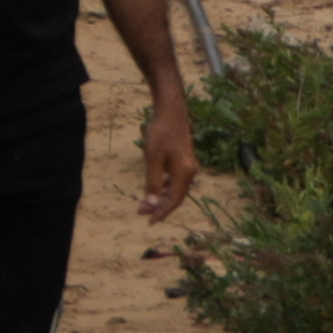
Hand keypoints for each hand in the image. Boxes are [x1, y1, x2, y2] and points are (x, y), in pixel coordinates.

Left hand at [137, 91, 200, 221]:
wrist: (171, 112)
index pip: (173, 200)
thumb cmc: (161, 133)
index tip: (148, 221)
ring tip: (146, 204)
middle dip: (160, 206)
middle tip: (142, 212)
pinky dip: (164, 187)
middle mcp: (190, 172)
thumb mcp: (153, 158)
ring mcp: (188, 166)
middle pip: (176, 196)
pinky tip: (156, 188)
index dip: (161, 212)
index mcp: (184, 173)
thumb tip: (150, 204)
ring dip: (161, 197)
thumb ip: (152, 182)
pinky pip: (175, 180)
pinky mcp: (183, 160)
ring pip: (175, 189)